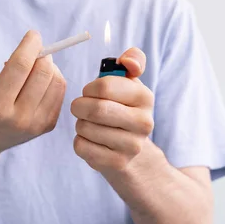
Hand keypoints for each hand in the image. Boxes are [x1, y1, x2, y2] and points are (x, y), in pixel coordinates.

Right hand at [0, 31, 65, 158]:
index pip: (20, 68)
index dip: (29, 46)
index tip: (33, 34)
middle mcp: (19, 120)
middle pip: (42, 73)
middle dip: (40, 54)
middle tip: (32, 48)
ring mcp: (36, 125)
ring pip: (56, 81)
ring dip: (48, 65)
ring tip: (31, 64)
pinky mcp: (48, 126)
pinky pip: (60, 92)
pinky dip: (52, 77)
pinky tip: (36, 78)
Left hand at [71, 48, 153, 172]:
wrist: (130, 149)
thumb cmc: (123, 107)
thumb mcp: (129, 82)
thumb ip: (133, 60)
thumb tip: (128, 60)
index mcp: (145, 97)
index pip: (104, 86)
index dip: (89, 88)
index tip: (91, 93)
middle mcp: (144, 123)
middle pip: (96, 109)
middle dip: (80, 106)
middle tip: (80, 108)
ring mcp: (132, 146)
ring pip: (85, 128)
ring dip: (80, 124)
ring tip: (89, 125)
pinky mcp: (117, 163)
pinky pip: (82, 147)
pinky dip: (80, 141)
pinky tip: (91, 141)